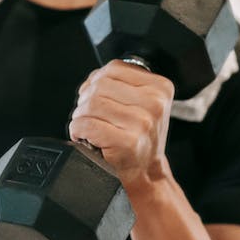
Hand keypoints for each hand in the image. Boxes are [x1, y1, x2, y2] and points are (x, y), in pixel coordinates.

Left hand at [69, 61, 174, 190]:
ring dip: (80, 116)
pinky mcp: (128, 142)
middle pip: (100, 85)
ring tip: (87, 127)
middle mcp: (155, 103)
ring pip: (92, 104)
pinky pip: (88, 125)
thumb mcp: (142, 104)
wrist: (146, 172)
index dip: (96, 81)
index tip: (95, 98)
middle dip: (86, 100)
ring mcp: (143, 123)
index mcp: (161, 88)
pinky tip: (85, 137)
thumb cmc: (139, 137)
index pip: (114, 68)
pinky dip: (78, 130)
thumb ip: (121, 84)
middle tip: (88, 116)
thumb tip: (92, 79)